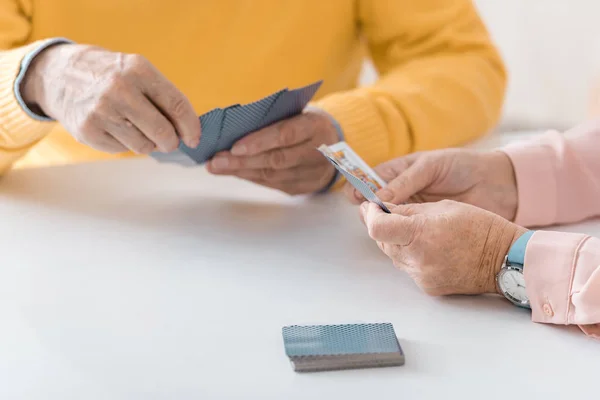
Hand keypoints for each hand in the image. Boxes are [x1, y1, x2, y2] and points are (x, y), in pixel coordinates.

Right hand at [21, 44, 199, 153]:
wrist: (60, 75)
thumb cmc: (109, 75)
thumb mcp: (137, 71)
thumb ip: (163, 97)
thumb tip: (188, 130)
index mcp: (138, 70)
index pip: (176, 105)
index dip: (190, 127)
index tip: (194, 138)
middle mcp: (120, 90)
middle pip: (163, 132)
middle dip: (171, 142)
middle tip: (169, 141)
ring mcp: (102, 112)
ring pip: (144, 146)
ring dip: (147, 143)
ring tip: (135, 127)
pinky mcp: (88, 131)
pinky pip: (122, 150)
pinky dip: (124, 144)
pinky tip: (114, 128)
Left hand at [206, 110, 337, 194]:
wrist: (335, 147)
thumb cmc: (306, 124)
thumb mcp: (297, 113)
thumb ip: (273, 118)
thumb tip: (233, 126)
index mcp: (316, 127)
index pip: (286, 135)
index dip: (260, 142)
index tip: (234, 147)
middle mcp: (318, 152)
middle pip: (277, 159)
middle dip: (242, 161)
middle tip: (216, 161)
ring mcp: (312, 173)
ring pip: (273, 176)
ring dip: (242, 172)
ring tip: (217, 167)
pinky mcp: (304, 187)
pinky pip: (273, 185)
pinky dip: (251, 178)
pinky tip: (234, 173)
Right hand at [345, 149, 518, 220]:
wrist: (497, 184)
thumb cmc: (462, 166)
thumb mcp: (431, 166)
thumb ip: (406, 181)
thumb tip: (378, 197)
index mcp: (401, 171)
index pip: (373, 179)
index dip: (360, 187)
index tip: (353, 196)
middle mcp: (403, 191)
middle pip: (377, 202)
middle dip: (371, 208)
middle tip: (368, 214)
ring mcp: (414, 210)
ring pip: (390, 219)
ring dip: (384, 223)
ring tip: (382, 226)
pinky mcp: (426, 226)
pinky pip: (407, 232)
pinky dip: (401, 235)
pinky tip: (398, 237)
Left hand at [360, 200, 526, 295]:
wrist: (504, 259)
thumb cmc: (478, 227)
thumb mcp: (441, 207)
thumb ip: (407, 210)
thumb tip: (382, 208)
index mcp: (420, 233)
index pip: (376, 228)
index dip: (370, 215)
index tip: (371, 207)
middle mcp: (417, 258)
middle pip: (381, 242)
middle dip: (383, 226)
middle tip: (389, 214)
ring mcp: (421, 276)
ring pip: (393, 255)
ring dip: (397, 242)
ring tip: (417, 232)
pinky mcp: (427, 287)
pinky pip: (408, 268)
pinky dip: (411, 256)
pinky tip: (429, 248)